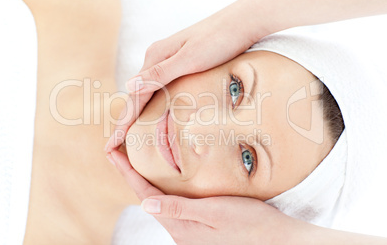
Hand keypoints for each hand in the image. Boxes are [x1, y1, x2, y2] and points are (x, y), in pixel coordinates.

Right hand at [104, 0, 268, 151]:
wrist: (242, 22)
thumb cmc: (219, 40)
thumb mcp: (189, 59)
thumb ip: (159, 74)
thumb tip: (128, 86)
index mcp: (155, 57)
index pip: (134, 97)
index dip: (123, 122)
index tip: (111, 144)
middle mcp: (157, 57)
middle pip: (137, 94)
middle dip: (125, 120)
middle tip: (115, 144)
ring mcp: (168, 59)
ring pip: (147, 90)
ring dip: (137, 112)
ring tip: (129, 134)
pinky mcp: (180, 60)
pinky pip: (159, 86)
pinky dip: (152, 102)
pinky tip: (154, 111)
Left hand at [107, 150, 302, 244]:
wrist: (275, 239)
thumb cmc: (249, 225)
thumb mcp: (214, 213)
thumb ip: (179, 209)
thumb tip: (143, 205)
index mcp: (179, 224)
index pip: (144, 194)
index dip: (127, 172)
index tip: (112, 152)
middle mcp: (179, 228)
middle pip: (147, 197)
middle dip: (131, 174)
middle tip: (119, 151)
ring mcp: (188, 228)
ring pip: (158, 200)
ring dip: (145, 180)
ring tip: (135, 161)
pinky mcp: (199, 224)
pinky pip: (171, 203)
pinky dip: (161, 187)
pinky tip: (165, 180)